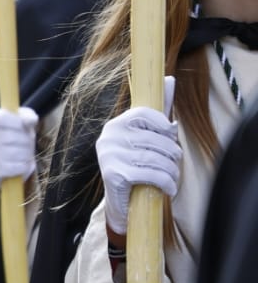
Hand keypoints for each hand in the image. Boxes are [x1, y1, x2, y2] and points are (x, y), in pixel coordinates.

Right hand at [0, 106, 38, 185]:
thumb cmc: (13, 137)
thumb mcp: (20, 122)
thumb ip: (27, 116)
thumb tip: (31, 121)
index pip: (7, 118)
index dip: (21, 124)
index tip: (23, 128)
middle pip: (17, 137)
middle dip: (28, 142)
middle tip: (26, 145)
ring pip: (18, 153)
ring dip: (27, 155)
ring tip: (23, 155)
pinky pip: (17, 168)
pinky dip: (24, 167)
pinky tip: (20, 165)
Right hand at [97, 77, 180, 237]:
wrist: (121, 203)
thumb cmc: (136, 166)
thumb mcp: (147, 138)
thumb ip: (158, 112)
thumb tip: (170, 79)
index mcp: (116, 124)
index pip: (147, 114)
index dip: (165, 127)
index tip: (170, 138)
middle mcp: (109, 136)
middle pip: (158, 140)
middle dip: (173, 156)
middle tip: (174, 166)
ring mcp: (109, 155)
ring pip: (157, 158)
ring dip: (173, 172)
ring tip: (173, 179)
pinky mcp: (114, 174)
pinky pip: (152, 174)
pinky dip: (167, 184)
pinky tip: (168, 189)